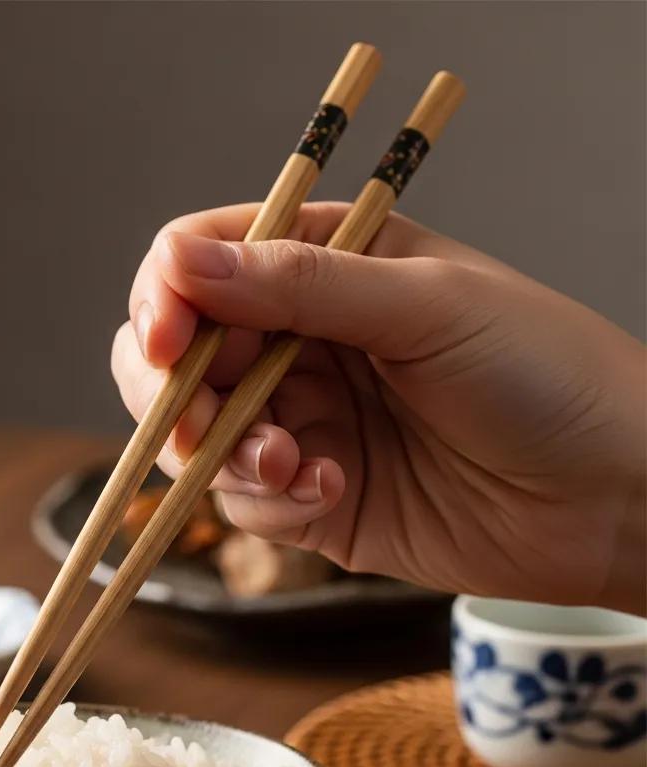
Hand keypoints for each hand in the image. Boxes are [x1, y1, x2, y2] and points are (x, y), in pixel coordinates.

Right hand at [112, 203, 644, 612]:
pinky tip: (329, 492)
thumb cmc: (546, 375)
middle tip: (202, 423)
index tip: (168, 338)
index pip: (200, 262)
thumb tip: (184, 262)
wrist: (609, 499)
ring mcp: (300, 420)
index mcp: (325, 265)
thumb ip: (303, 285)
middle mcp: (299, 341)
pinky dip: (269, 501)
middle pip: (176, 356)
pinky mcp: (307, 496)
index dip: (167, 296)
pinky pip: (242, 500)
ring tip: (293, 464)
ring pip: (195, 435)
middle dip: (177, 393)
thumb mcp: (427, 306)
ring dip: (225, 454)